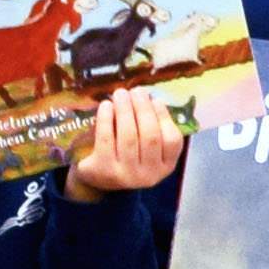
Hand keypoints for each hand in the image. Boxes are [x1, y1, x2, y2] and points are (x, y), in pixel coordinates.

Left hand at [64, 88, 187, 200]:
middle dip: (143, 109)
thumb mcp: (144, 146)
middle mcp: (149, 175)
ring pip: (129, 137)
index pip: (172, 141)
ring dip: (125, 110)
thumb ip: (151, 127)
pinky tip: (106, 106)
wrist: (95, 177)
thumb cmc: (124, 154)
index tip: (155, 99)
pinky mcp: (104, 171)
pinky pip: (107, 140)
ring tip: (121, 93)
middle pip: (150, 137)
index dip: (165, 117)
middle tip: (137, 91)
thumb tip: (150, 98)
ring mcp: (126, 176)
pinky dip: (106, 119)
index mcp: (164, 167)